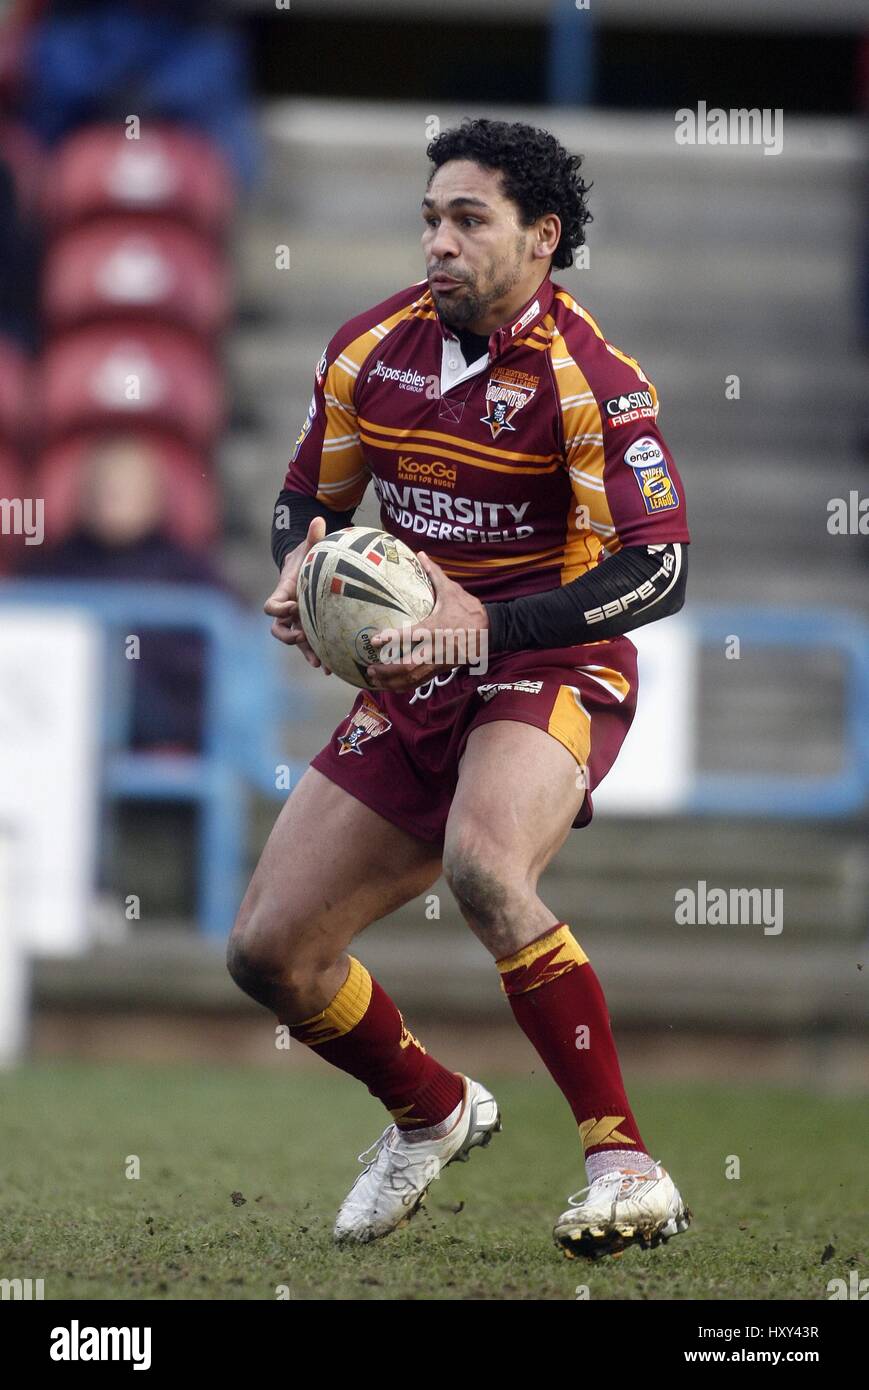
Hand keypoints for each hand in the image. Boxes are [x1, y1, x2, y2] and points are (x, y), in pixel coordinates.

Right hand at [264, 517, 331, 671]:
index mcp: (284, 593)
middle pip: (279, 629)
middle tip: (302, 638)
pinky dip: (319, 654)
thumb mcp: (310, 546)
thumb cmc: (308, 556)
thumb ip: (314, 537)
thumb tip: (319, 519)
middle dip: (289, 636)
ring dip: (306, 652)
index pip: (272, 606)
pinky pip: (312, 644)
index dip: (278, 609)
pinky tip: (332, 667)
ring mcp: (298, 621)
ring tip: (321, 664)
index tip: (292, 606)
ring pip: (296, 641)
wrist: (308, 567)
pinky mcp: (310, 627)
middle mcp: (288, 610)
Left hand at [365, 551, 488, 691]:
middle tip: (370, 668)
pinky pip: (420, 682)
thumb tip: (420, 554)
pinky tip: (391, 686)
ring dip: (392, 681)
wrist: (492, 631)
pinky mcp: (441, 669)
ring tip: (375, 680)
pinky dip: (404, 686)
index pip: (410, 636)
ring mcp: (439, 662)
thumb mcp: (452, 590)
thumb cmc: (469, 610)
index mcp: (436, 628)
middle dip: (387, 670)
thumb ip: (434, 574)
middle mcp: (435, 648)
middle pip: (408, 666)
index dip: (391, 640)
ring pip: (413, 678)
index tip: (375, 640)